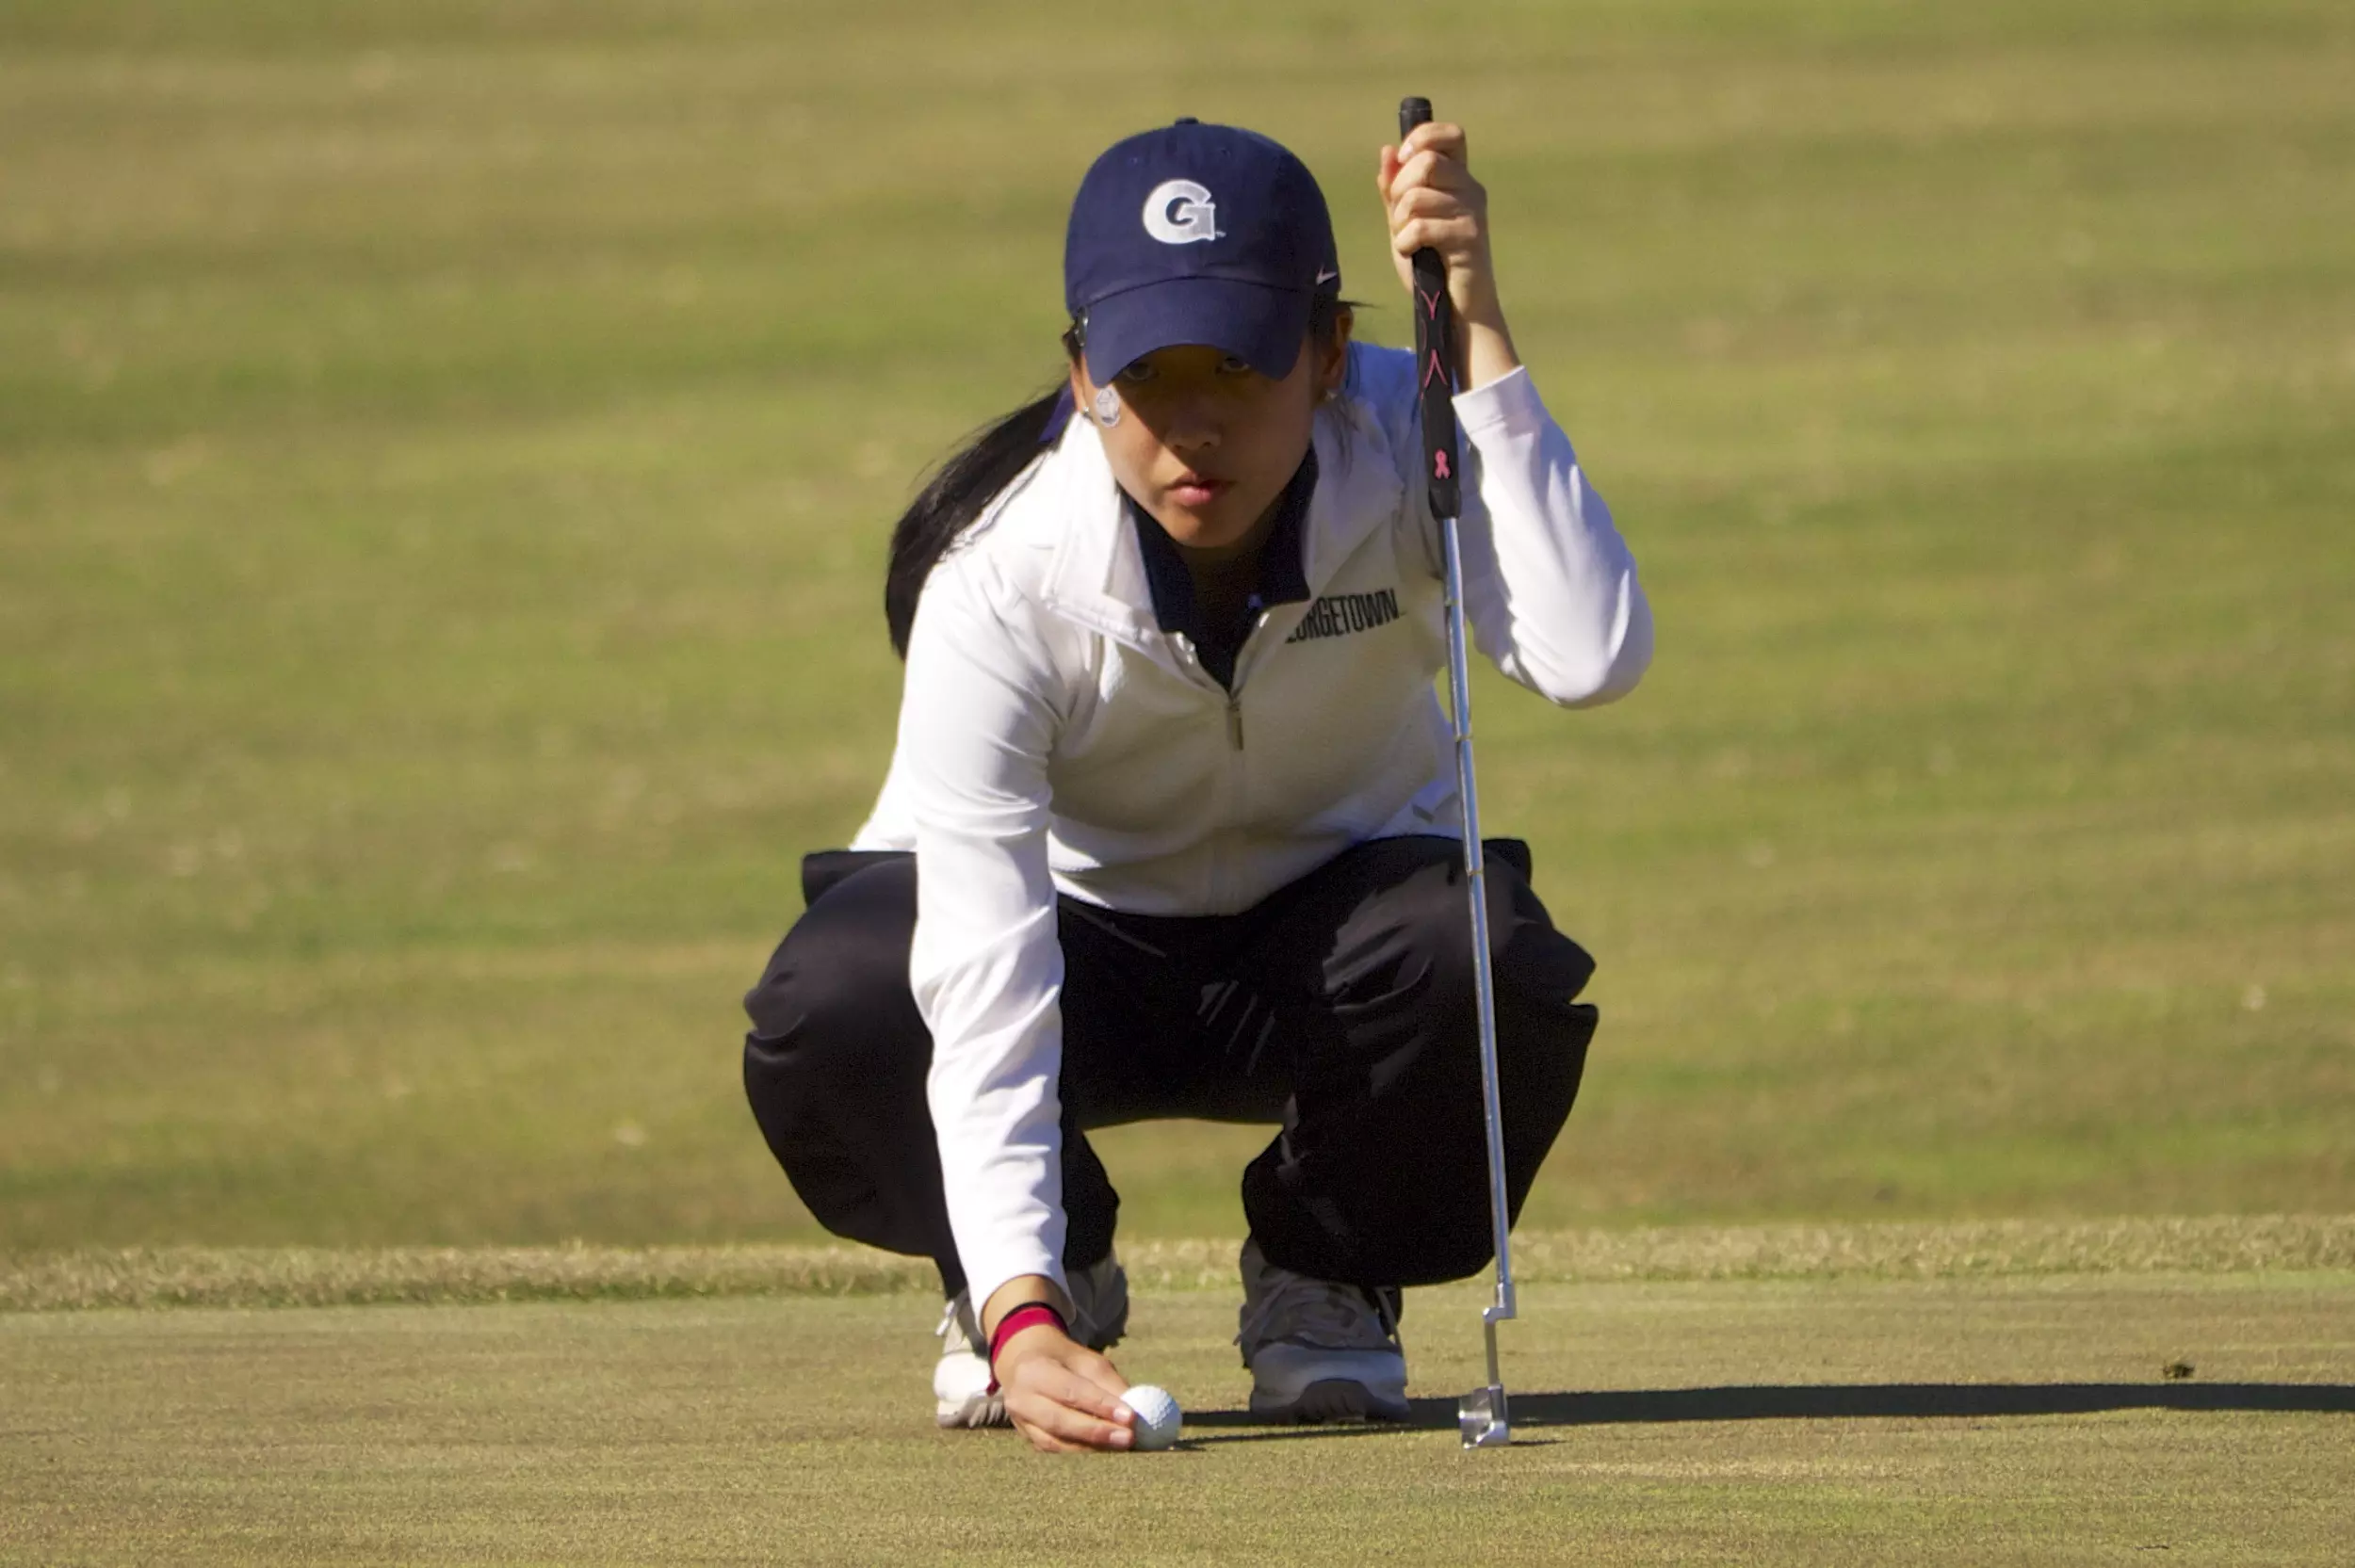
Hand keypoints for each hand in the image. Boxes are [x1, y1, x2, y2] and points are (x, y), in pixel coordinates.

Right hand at [992, 1320, 1137, 1452]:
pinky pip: (1056, 1449)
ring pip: (1057, 1441)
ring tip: (1122, 1444)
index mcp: (1033, 1370)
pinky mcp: (1028, 1438)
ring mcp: (1020, 1422)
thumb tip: (1136, 1408)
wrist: (1023, 1364)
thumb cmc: (1062, 1360)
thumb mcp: (1085, 1359)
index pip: (1070, 1391)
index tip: (1130, 1416)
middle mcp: (1020, 1399)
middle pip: (1059, 1421)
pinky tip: (1104, 1448)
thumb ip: (1108, 1383)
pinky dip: (1081, 1450)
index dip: (1100, 1405)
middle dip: (1097, 1431)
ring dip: (1092, 1446)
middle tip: (1129, 1438)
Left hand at [1376, 120, 1521, 389]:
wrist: (1455, 310)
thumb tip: (1388, 150)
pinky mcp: (1470, 238)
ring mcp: (1473, 212)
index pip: (1449, 135)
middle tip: (1399, 217)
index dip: (1423, 137)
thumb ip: (1395, 189)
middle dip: (1399, 189)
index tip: (1403, 158)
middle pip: (1427, 161)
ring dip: (1399, 221)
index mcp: (1458, 179)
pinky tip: (1411, 254)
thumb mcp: (1404, 223)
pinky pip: (1420, 227)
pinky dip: (1404, 243)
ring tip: (1407, 240)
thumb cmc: (1430, 266)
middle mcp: (1471, 189)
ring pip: (1418, 195)